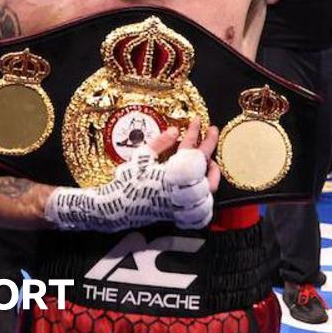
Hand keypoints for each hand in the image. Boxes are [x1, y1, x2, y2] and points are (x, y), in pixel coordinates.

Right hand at [44, 117, 221, 231]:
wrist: (119, 208)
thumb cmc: (128, 182)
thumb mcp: (141, 158)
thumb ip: (159, 143)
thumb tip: (175, 131)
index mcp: (170, 173)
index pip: (189, 148)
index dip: (195, 132)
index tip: (197, 121)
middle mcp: (179, 188)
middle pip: (203, 165)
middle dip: (210, 145)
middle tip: (212, 131)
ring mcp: (182, 202)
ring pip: (209, 188)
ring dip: (212, 170)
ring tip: (210, 158)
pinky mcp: (181, 211)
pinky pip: (203, 203)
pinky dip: (207, 191)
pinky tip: (204, 181)